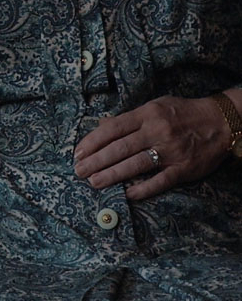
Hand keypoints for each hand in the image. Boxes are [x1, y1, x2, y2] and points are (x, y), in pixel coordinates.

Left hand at [73, 93, 229, 199]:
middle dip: (96, 161)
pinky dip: (143, 188)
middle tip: (78, 171)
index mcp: (146, 115)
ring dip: (112, 175)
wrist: (222, 121)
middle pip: (119, 148)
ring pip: (135, 164)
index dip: (92, 141)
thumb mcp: (154, 106)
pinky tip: (126, 194)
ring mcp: (170, 151)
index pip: (112, 129)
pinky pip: (161, 181)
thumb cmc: (182, 113)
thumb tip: (101, 125)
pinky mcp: (184, 168)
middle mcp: (156, 132)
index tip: (77, 152)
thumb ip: (128, 118)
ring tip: (94, 182)